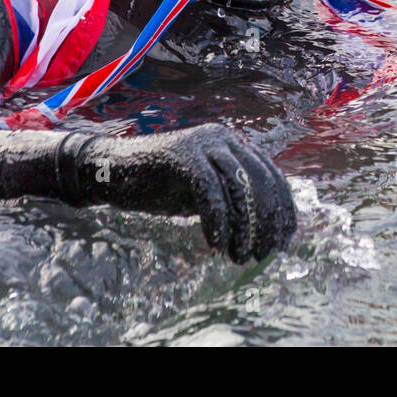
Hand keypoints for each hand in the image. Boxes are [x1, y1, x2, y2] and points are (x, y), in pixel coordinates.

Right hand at [160, 124, 297, 263]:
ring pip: (240, 188)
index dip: (283, 211)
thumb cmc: (161, 186)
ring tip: (241, 257)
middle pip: (261, 182)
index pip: (272, 177)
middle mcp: (224, 139)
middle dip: (268, 224)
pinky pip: (211, 192)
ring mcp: (204, 143)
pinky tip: (215, 246)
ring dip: (244, 229)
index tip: (284, 242)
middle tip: (265, 256)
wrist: (112, 171)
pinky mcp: (183, 154)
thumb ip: (234, 202)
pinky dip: (217, 222)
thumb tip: (265, 233)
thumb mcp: (206, 194)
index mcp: (235, 145)